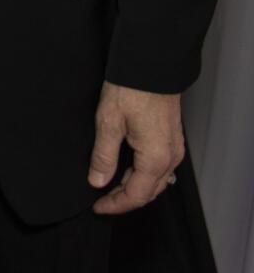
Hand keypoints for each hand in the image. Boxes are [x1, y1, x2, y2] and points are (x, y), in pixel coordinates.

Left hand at [89, 81, 184, 214]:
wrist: (151, 64)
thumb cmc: (131, 89)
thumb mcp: (109, 122)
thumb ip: (104, 156)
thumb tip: (97, 181)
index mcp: (154, 159)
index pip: (136, 196)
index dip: (115, 205)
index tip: (98, 207)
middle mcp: (170, 158)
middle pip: (149, 192)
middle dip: (125, 199)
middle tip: (102, 200)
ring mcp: (174, 147)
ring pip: (156, 180)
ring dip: (135, 187)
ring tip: (111, 185)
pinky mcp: (172, 137)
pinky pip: (160, 166)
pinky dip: (143, 174)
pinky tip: (128, 168)